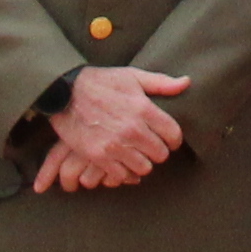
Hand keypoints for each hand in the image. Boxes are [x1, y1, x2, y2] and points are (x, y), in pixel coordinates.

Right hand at [37, 67, 190, 190]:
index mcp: (143, 109)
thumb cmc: (100, 82)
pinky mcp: (98, 156)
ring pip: (143, 168)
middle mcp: (132, 129)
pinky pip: (121, 175)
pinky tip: (120, 162)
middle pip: (160, 155)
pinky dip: (122, 171)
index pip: (173, 135)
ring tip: (134, 154)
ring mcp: (115, 145)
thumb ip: (161, 83)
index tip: (168, 140)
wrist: (63, 91)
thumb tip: (186, 82)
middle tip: (149, 146)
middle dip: (157, 151)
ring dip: (141, 162)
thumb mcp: (132, 76)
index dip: (173, 139)